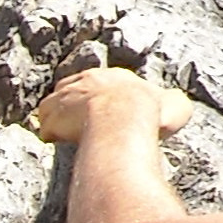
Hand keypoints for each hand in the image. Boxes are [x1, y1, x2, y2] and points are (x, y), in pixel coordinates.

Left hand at [35, 65, 192, 146]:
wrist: (126, 118)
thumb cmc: (150, 113)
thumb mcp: (175, 105)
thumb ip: (174, 103)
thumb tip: (177, 104)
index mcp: (115, 77)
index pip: (102, 83)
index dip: (102, 100)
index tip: (106, 115)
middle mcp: (87, 81)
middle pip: (74, 90)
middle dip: (76, 106)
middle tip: (84, 126)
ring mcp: (67, 97)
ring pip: (54, 106)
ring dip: (59, 120)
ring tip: (67, 137)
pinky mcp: (53, 115)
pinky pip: (45, 125)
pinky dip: (50, 135)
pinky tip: (59, 145)